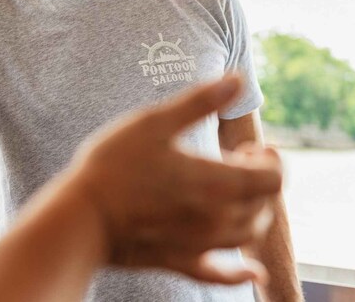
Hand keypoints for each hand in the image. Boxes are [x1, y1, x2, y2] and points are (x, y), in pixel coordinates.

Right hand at [64, 74, 282, 284]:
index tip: (249, 146)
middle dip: (259, 179)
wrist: (81, 217)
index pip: (273, 177)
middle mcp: (217, 217)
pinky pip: (222, 275)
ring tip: (231, 192)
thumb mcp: (155, 121)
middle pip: (264, 204)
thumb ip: (199, 101)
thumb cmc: (114, 164)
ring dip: (252, 211)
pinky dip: (242, 274)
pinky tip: (254, 274)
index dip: (271, 159)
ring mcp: (200, 245)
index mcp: (217, 181)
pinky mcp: (180, 262)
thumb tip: (238, 79)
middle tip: (235, 159)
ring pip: (248, 233)